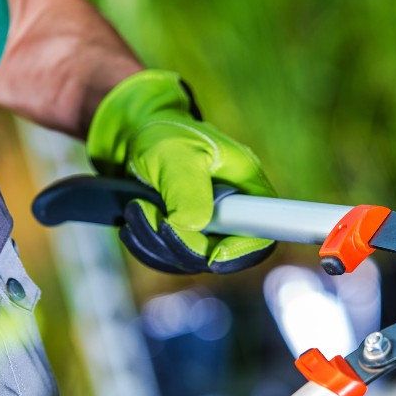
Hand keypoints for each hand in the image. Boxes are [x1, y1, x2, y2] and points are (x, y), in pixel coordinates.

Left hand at [87, 69, 275, 273]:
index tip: (211, 253)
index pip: (262, 234)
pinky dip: (148, 247)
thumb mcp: (175, 154)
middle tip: (147, 213)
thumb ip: (186, 189)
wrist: (136, 136)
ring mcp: (210, 228)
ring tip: (135, 209)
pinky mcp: (186, 237)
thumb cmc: (164, 134)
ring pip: (192, 262)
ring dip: (157, 244)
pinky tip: (133, 224)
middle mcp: (234, 213)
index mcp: (248, 188)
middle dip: (181, 244)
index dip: (240, 250)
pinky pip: (172, 260)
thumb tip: (193, 226)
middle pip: (223, 255)